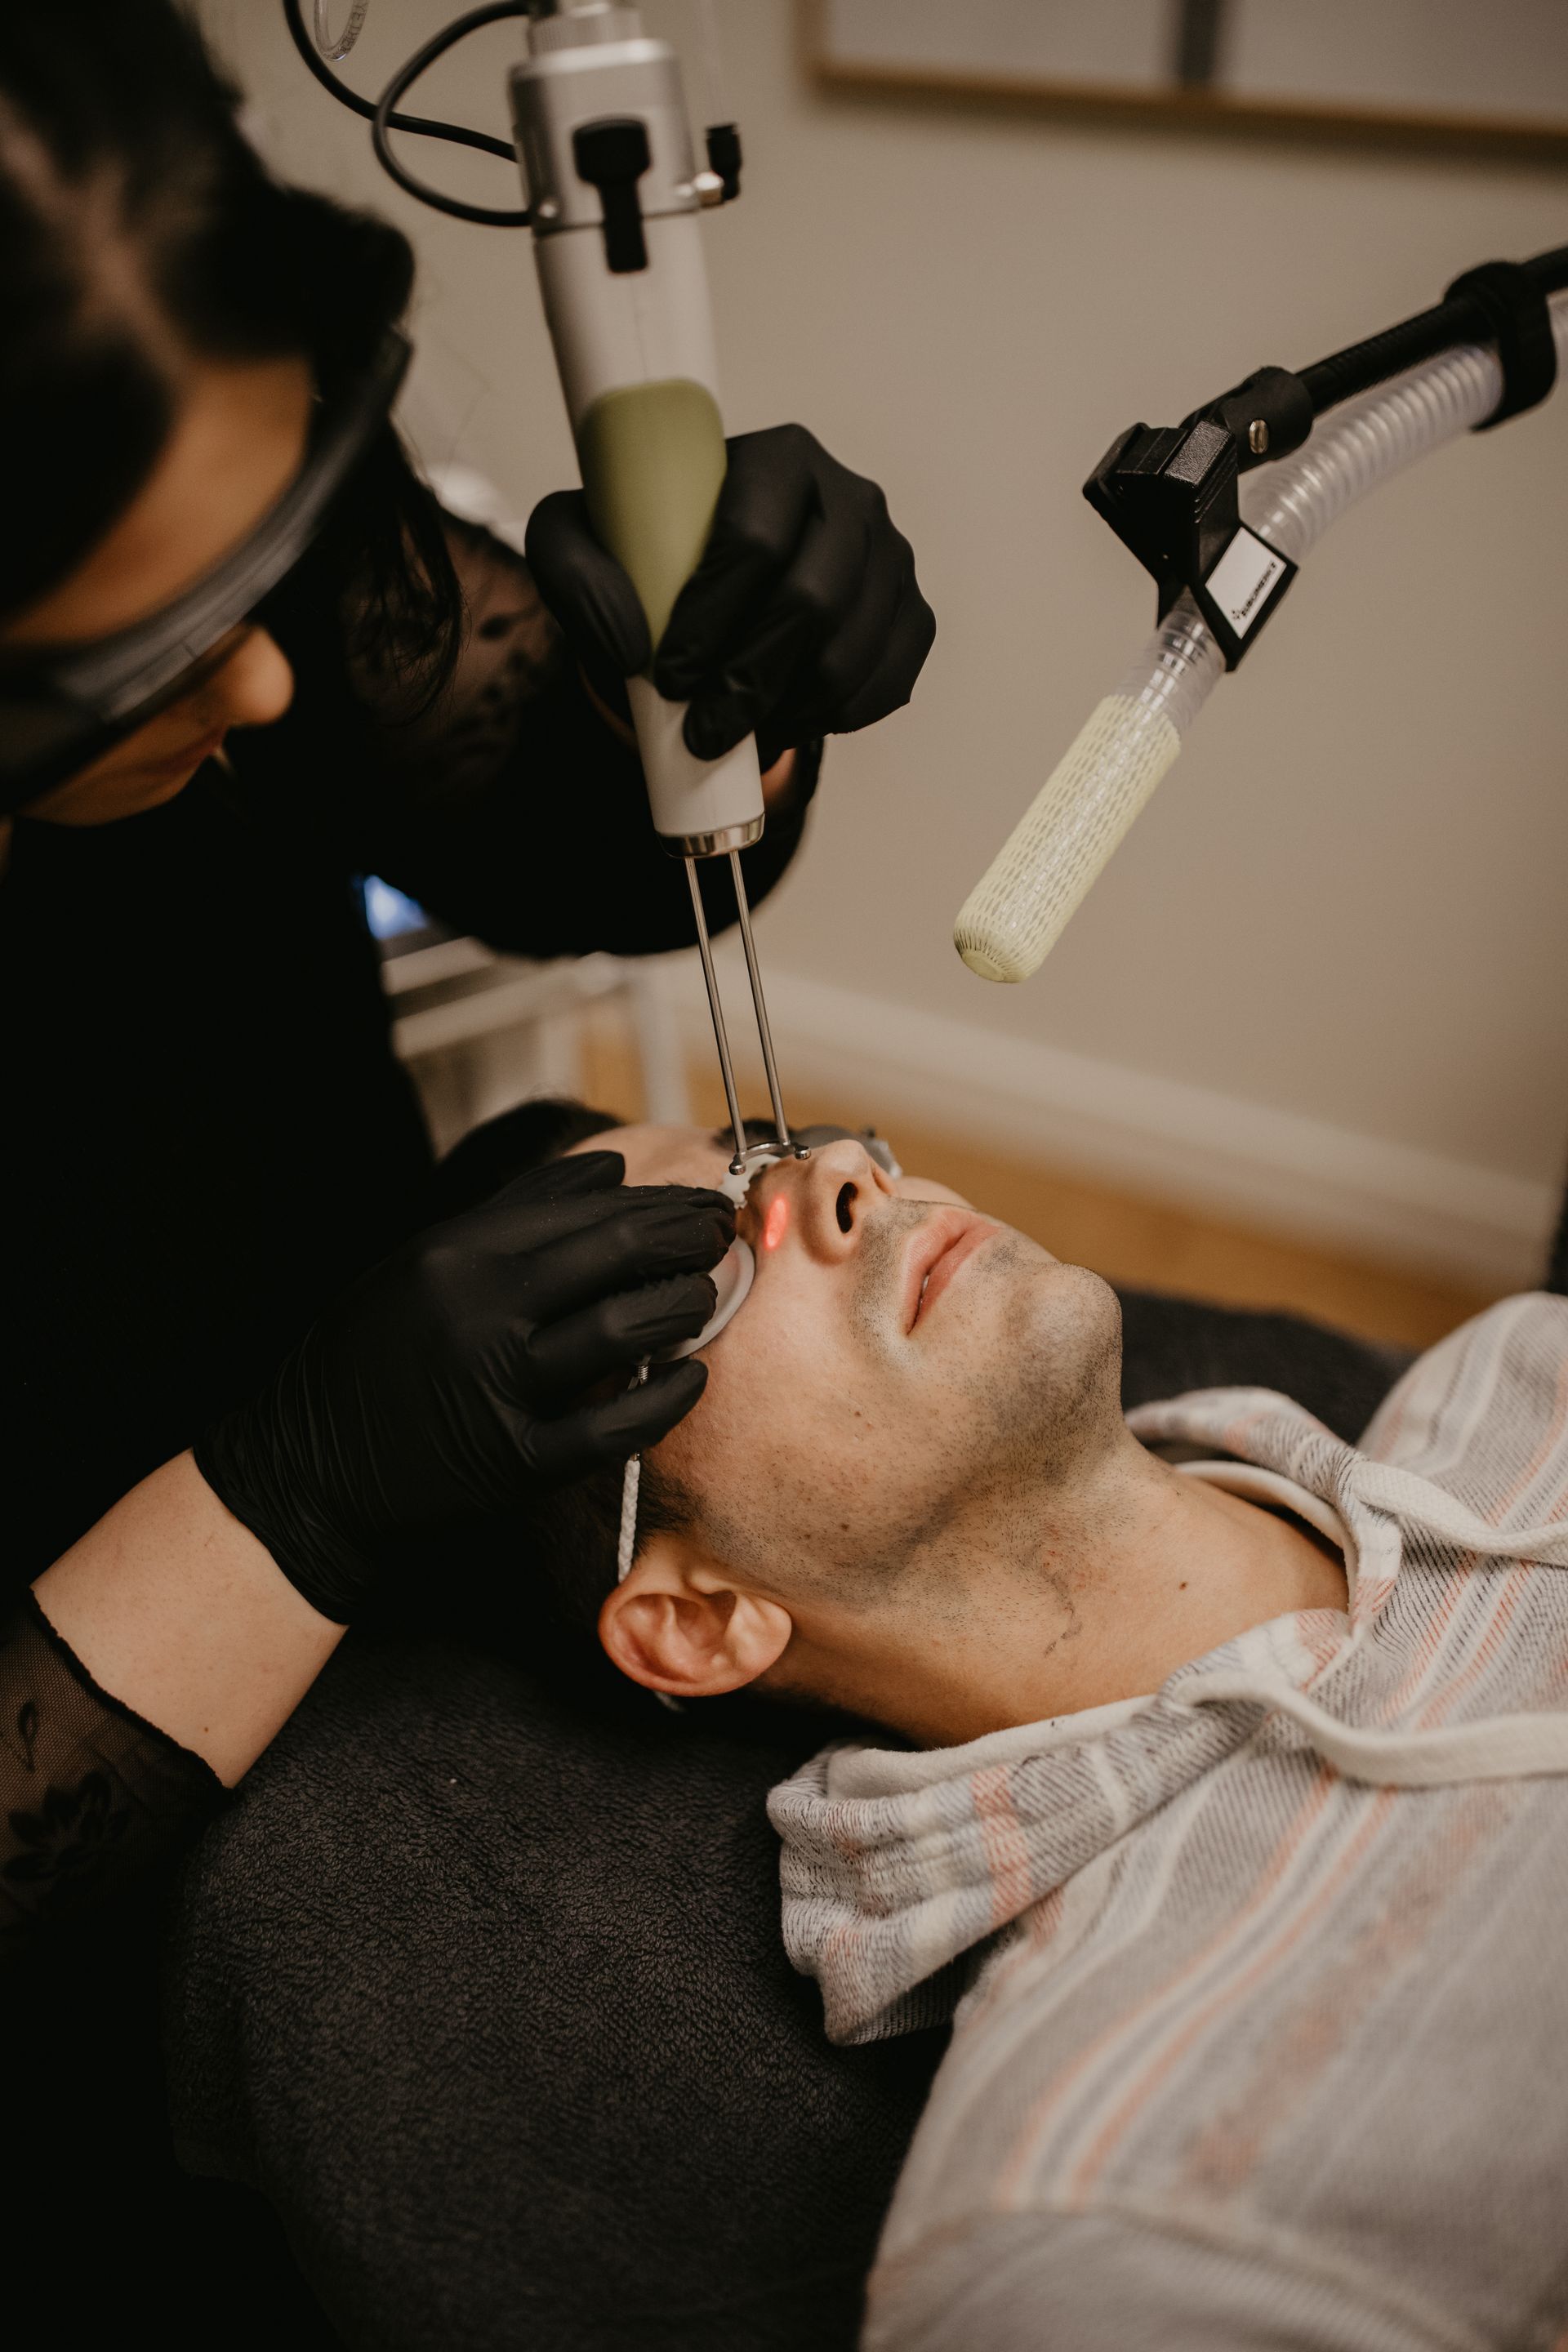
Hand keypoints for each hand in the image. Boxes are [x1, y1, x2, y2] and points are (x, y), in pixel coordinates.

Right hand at [194, 1153, 732, 1623]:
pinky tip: (691, 1379)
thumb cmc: (373, 1356)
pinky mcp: (516, 1464)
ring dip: (683, 1307)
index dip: (659, 1203)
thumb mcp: (424, 1262)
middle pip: (616, 1257)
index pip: (586, 1209)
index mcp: (455, 1254)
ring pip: (625, 1330)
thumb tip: (610, 1166)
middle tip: (722, 1236)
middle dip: (687, 1240)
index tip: (700, 1201)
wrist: (308, 1471)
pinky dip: (665, 1399)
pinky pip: (615, 1425)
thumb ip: (519, 1211)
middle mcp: (478, 1314)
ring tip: (704, 1296)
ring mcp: (499, 1391)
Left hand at [526, 423, 934, 763]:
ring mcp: (891, 558)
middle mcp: (850, 497)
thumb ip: (574, 571)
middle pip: (812, 601)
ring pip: (851, 654)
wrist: (719, 584)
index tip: (671, 675)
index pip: (755, 535)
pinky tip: (788, 722)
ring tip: (741, 733)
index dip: (711, 617)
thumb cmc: (653, 555)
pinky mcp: (913, 615)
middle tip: (703, 732)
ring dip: (790, 710)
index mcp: (779, 458)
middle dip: (750, 681)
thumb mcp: (584, 544)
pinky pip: (888, 683)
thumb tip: (631, 643)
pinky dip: (835, 720)